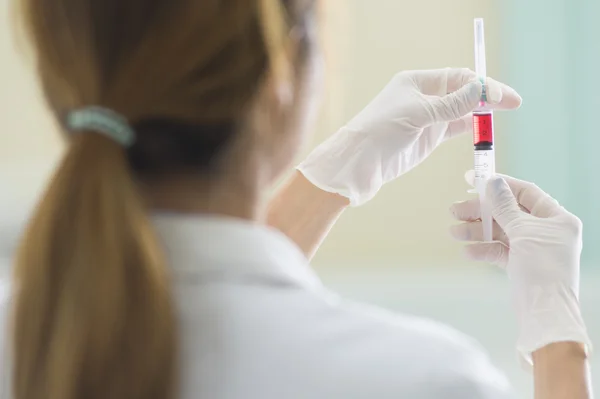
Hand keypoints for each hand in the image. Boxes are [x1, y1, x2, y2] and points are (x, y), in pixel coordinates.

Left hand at [297, 68, 521, 205]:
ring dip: (482, 110)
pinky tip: (485, 126)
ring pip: (462, 110)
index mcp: (417, 82)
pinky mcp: (428, 139)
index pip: (457, 77)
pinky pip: (455, 128)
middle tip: (514, 102)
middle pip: (463, 92)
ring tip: (505, 111)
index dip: (480, 85)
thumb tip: (480, 89)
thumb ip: (450, 104)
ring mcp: (427, 119)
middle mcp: (423, 97)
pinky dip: (471, 127)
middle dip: (488, 95)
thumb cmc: (379, 132)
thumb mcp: (417, 114)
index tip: (499, 96)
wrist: (358, 164)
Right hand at [450, 173, 591, 365]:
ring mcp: (532, 248)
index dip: (499, 185)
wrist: (545, 312)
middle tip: (455, 209)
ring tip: (454, 231)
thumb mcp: (522, 232)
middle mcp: (545, 231)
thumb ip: (504, 206)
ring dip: (476, 230)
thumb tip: (492, 182)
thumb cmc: (542, 268)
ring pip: (500, 232)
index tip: (473, 179)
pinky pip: (498, 251)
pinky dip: (483, 249)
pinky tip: (467, 251)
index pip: (525, 192)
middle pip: (508, 212)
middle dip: (481, 211)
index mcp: (556, 218)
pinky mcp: (521, 265)